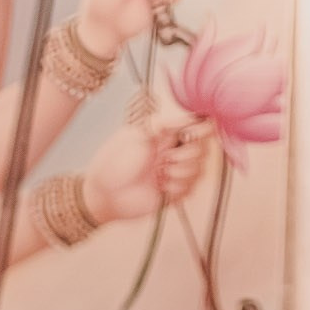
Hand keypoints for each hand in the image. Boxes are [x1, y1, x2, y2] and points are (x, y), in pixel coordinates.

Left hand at [81, 110, 211, 224]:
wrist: (105, 193)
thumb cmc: (115, 161)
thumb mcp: (138, 135)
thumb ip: (165, 124)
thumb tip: (191, 115)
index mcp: (170, 135)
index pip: (201, 128)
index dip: (202, 131)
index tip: (187, 136)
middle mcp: (176, 152)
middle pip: (204, 150)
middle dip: (185, 155)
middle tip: (162, 160)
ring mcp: (177, 173)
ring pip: (199, 170)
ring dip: (178, 172)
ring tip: (158, 174)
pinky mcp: (175, 193)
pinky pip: (190, 189)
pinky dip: (175, 188)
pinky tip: (159, 187)